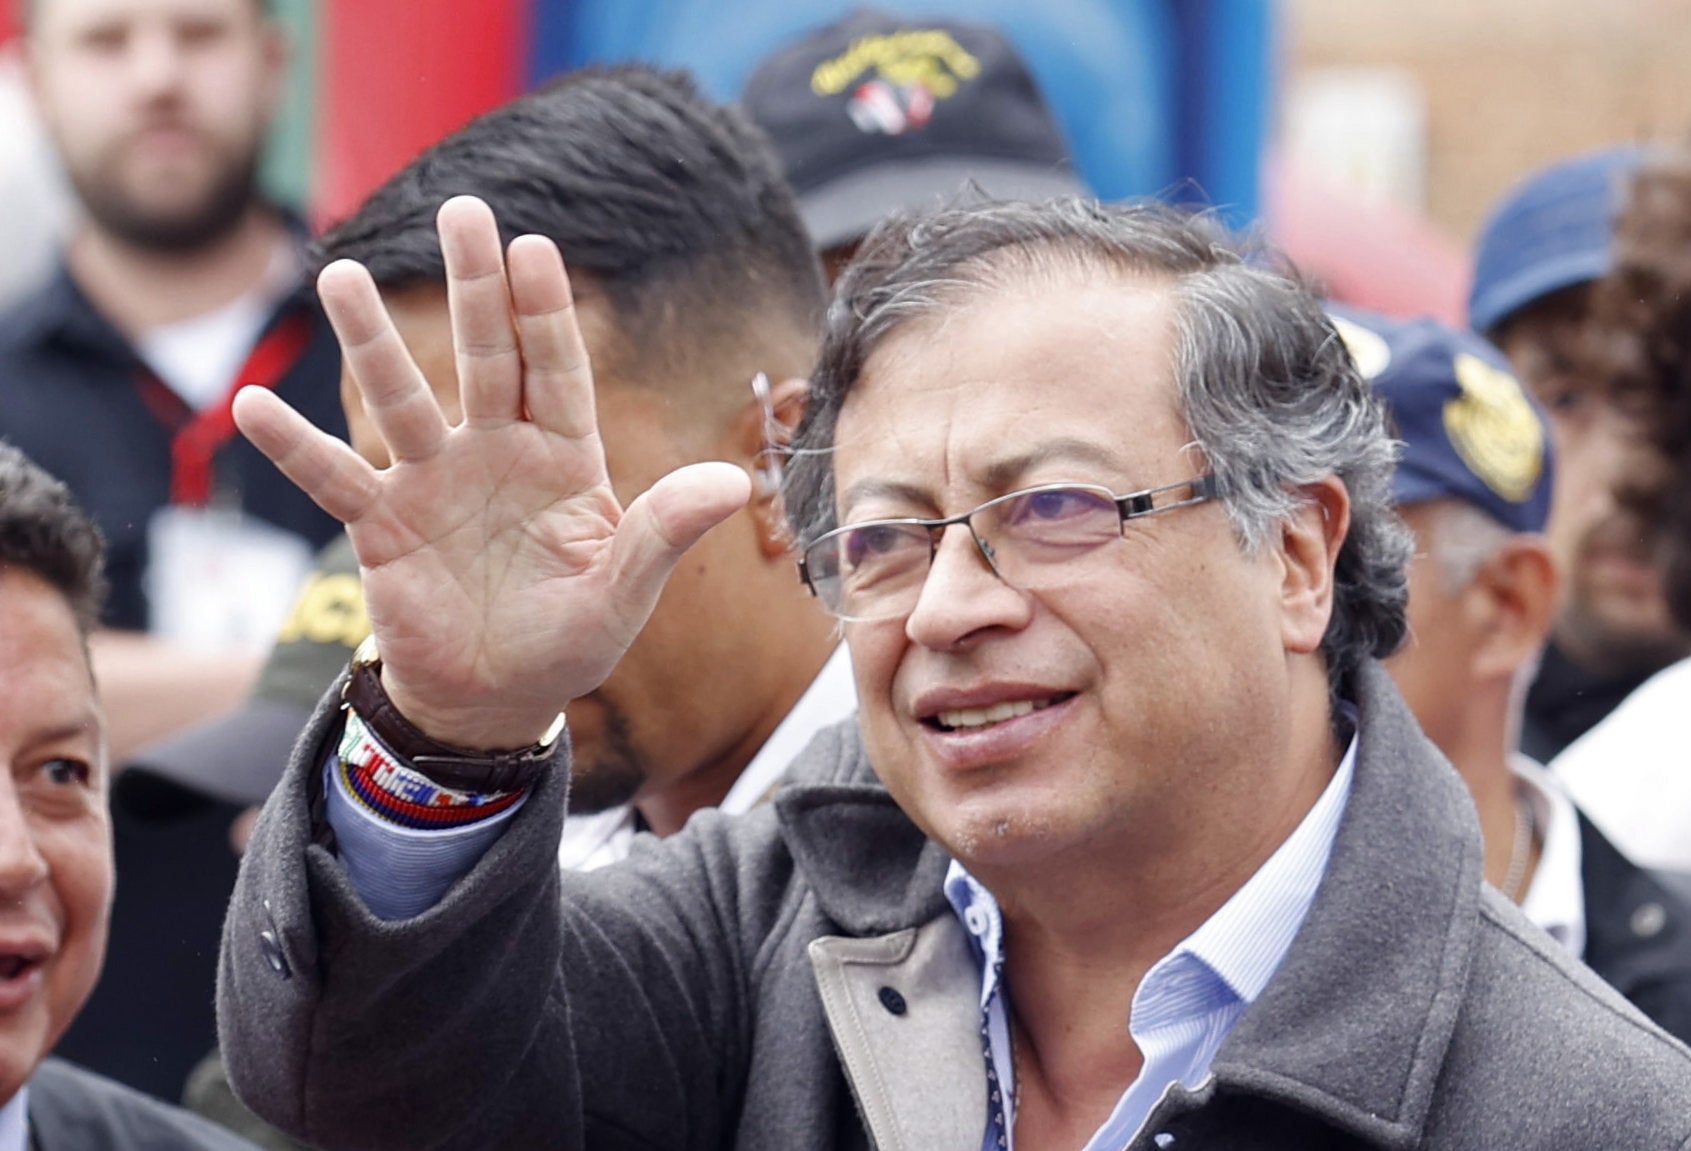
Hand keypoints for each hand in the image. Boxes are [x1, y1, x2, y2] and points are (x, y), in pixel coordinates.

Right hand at [233, 197, 749, 748]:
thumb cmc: (569, 641)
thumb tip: (732, 484)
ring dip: (372, 342)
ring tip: (336, 275)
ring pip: (402, 398)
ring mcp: (434, 482)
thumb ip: (664, 534)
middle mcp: (496, 453)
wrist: (496, 698)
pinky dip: (294, 447)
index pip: (555, 371)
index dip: (545, 313)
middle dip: (474, 286)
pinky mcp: (382, 525)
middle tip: (462, 209)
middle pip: (484, 356)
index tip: (534, 247)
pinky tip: (249, 405)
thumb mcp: (623, 591)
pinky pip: (334, 478)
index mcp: (563, 460)